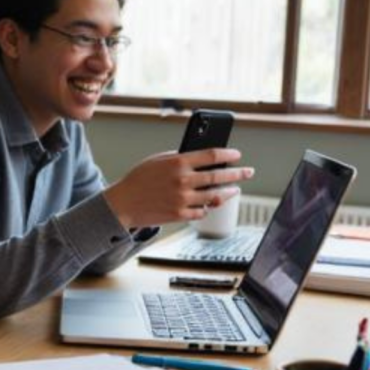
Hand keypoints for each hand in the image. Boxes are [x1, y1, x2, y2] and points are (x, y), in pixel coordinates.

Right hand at [103, 148, 254, 228]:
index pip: (211, 156)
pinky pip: (202, 211)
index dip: (228, 155)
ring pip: (215, 196)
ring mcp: (183, 199)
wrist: (122, 203)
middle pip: (219, 176)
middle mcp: (183, 181)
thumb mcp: (156, 161)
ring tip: (234, 190)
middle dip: (237, 174)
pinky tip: (211, 203)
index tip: (237, 155)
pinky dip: (208, 207)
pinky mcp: (180, 214)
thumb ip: (178, 158)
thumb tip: (200, 159)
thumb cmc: (138, 180)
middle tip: (247, 172)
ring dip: (228, 193)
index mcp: (177, 163)